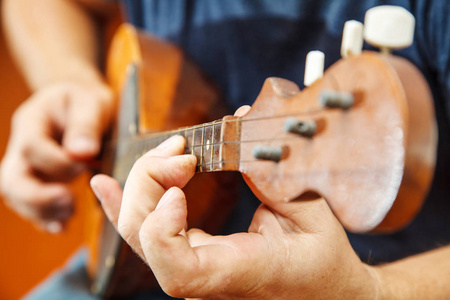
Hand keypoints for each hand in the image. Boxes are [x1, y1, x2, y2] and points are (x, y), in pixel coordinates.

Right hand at [0, 80, 113, 231]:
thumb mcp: (91, 102)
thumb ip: (86, 125)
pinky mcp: (39, 182)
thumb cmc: (86, 101)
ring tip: (69, 216)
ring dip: (41, 212)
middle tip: (69, 203)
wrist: (80, 106)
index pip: (31, 147)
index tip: (85, 164)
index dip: (56, 161)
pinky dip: (45, 219)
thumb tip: (82, 152)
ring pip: (17, 197)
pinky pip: (32, 206)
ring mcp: (27, 168)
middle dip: (37, 197)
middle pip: (12, 179)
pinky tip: (62, 227)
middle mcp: (22, 147)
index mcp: (32, 122)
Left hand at [91, 134, 379, 298]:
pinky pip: (146, 234)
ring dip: (141, 184)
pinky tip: (105, 186)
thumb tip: (241, 120)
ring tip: (167, 151)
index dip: (162, 228)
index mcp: (239, 272)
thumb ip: (274, 172)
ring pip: (138, 233)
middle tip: (181, 150)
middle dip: (149, 183)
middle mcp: (206, 276)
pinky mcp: (193, 254)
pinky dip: (121, 205)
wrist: (324, 291)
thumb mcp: (312, 214)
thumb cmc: (323, 260)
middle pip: (143, 239)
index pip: (176, 272)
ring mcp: (194, 267)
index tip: (180, 187)